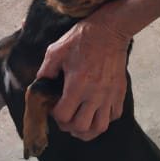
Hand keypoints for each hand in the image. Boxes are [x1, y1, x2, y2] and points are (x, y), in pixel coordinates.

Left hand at [37, 17, 129, 139]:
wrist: (109, 30)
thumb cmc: (81, 39)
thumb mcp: (55, 51)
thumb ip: (45, 71)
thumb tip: (40, 86)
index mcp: (77, 84)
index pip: (63, 115)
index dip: (55, 116)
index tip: (53, 108)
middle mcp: (94, 94)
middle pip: (81, 127)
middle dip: (69, 127)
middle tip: (65, 118)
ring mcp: (109, 95)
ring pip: (99, 127)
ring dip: (87, 130)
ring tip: (80, 123)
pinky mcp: (120, 92)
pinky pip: (113, 116)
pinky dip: (103, 119)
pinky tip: (95, 112)